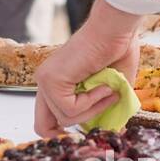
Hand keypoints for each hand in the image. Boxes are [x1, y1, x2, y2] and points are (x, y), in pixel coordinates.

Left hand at [34, 0, 140, 136]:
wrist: (115, 29)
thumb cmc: (117, 49)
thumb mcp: (110, 89)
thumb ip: (104, 109)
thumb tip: (112, 131)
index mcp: (55, 84)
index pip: (45, 120)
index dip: (61, 132)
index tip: (84, 132)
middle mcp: (45, 83)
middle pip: (42, 126)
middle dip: (71, 131)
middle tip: (94, 124)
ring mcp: (45, 81)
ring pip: (65, 119)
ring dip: (94, 110)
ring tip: (110, 90)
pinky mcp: (51, 80)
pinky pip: (71, 109)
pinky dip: (92, 102)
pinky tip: (103, 85)